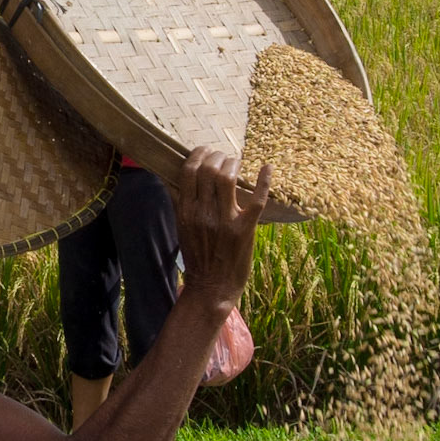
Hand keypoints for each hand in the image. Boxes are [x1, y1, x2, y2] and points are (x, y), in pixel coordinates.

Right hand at [174, 149, 270, 312]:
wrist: (211, 288)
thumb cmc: (198, 257)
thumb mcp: (182, 228)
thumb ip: (180, 204)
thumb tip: (171, 179)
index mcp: (187, 211)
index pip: (190, 171)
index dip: (199, 155)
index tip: (205, 152)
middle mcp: (204, 213)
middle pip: (209, 169)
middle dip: (218, 156)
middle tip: (223, 158)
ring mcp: (225, 221)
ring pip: (228, 177)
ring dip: (234, 163)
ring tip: (236, 164)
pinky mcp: (245, 229)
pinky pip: (257, 199)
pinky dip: (264, 181)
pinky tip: (267, 168)